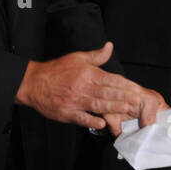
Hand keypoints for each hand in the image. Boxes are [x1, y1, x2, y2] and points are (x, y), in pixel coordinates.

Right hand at [15, 41, 167, 133]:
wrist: (33, 83)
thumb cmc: (56, 70)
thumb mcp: (77, 58)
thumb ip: (96, 56)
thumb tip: (110, 46)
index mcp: (86, 73)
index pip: (109, 79)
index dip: (124, 84)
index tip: (135, 88)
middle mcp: (81, 86)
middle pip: (106, 92)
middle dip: (123, 96)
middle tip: (137, 100)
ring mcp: (74, 101)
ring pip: (97, 104)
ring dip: (113, 107)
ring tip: (126, 109)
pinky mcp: (66, 113)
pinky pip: (81, 118)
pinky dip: (92, 121)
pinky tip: (103, 123)